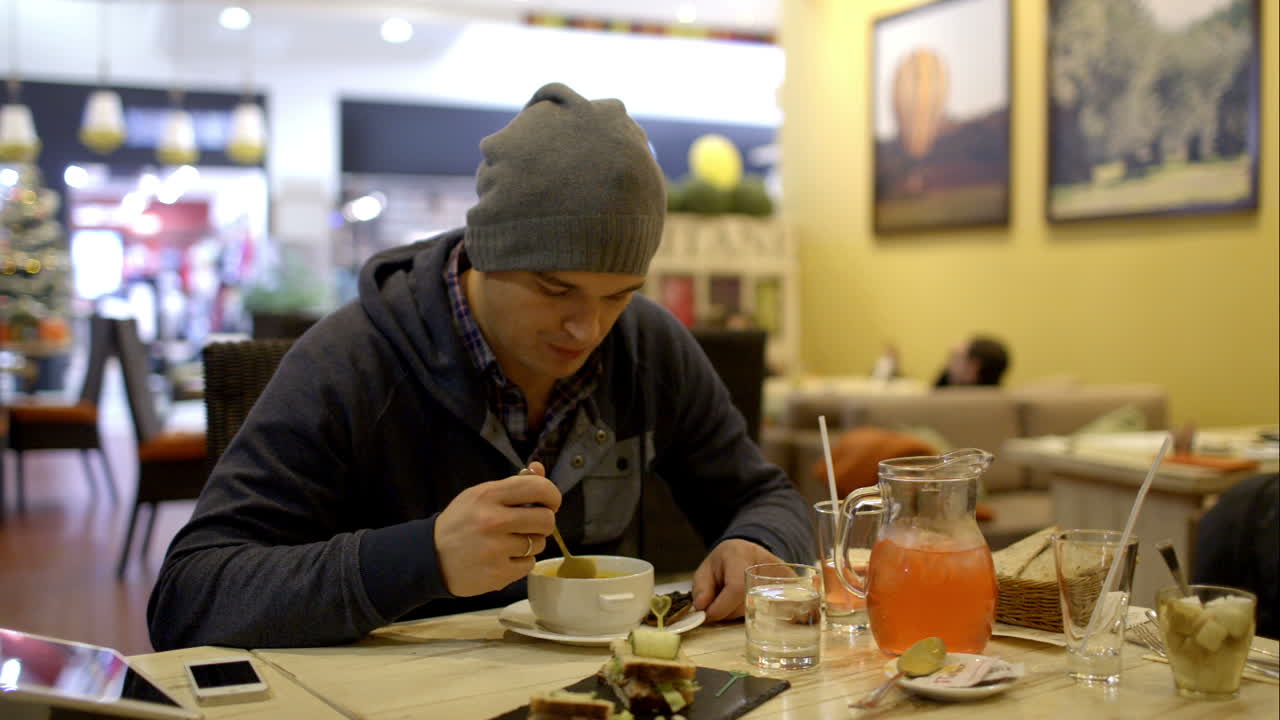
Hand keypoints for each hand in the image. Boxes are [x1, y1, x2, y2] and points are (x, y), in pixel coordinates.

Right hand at [434, 461, 558, 596]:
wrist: (430, 557)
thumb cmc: (460, 522)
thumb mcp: (479, 495)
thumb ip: (512, 483)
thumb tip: (538, 468)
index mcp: (488, 495)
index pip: (538, 487)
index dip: (552, 495)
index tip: (550, 502)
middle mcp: (493, 521)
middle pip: (546, 519)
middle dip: (544, 522)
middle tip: (531, 524)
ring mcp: (496, 549)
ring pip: (539, 543)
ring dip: (531, 543)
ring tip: (509, 542)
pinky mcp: (498, 574)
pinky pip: (529, 564)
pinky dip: (521, 562)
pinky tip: (504, 558)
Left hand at [691, 539, 783, 621]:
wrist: (747, 553)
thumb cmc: (724, 563)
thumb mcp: (706, 570)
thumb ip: (701, 588)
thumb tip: (702, 608)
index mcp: (740, 554)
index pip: (736, 587)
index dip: (721, 606)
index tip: (708, 615)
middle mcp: (765, 562)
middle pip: (750, 601)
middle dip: (730, 611)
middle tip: (720, 606)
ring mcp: (783, 574)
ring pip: (764, 608)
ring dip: (744, 613)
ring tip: (735, 601)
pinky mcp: (793, 584)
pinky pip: (783, 607)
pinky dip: (767, 614)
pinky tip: (754, 609)